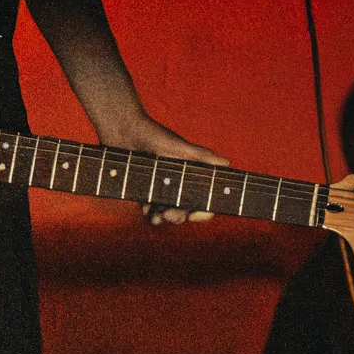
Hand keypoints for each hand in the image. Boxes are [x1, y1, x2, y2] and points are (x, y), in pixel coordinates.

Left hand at [93, 112, 226, 226]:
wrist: (125, 134)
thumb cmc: (155, 136)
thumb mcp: (180, 147)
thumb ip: (203, 157)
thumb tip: (227, 163)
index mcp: (193, 174)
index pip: (206, 200)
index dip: (205, 210)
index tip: (199, 213)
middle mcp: (180, 184)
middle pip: (186, 211)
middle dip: (180, 217)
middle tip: (170, 214)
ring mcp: (162, 190)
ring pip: (168, 214)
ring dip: (164, 219)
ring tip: (157, 217)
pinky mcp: (144, 193)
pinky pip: (150, 212)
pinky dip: (149, 215)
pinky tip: (147, 211)